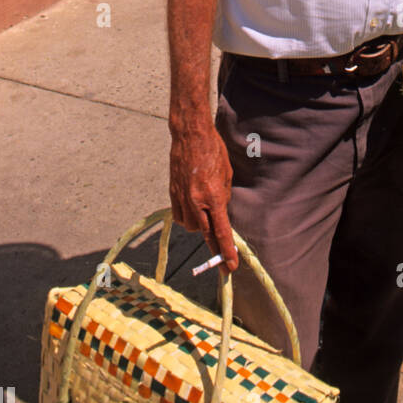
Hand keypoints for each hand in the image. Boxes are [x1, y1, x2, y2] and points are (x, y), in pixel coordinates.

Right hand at [170, 124, 238, 271]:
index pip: (220, 231)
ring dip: (201, 228)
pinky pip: (180, 216)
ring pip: (191, 227)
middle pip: (205, 234)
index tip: (230, 267)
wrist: (190, 135)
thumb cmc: (214, 150)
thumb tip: (221, 213)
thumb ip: (223, 196)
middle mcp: (195, 201)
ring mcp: (181, 198)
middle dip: (215, 248)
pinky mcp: (172, 193)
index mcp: (212, 196)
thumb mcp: (226, 174)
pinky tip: (195, 212)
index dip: (226, 251)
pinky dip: (188, 218)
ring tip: (209, 218)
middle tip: (223, 263)